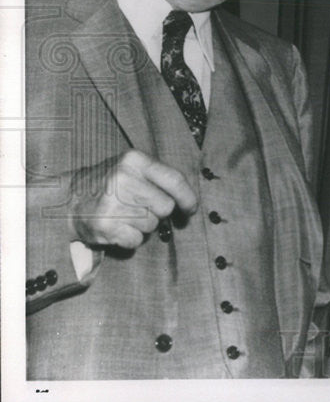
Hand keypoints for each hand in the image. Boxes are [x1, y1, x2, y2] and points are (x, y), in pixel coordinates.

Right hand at [69, 149, 197, 248]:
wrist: (66, 200)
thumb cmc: (109, 185)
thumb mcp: (131, 169)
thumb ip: (159, 179)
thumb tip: (190, 204)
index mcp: (134, 160)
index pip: (175, 180)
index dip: (188, 198)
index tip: (191, 210)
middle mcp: (123, 178)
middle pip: (165, 207)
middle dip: (157, 213)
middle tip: (139, 209)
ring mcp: (112, 202)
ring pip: (152, 225)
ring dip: (142, 226)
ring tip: (123, 216)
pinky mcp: (105, 225)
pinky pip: (137, 240)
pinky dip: (130, 239)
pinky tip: (117, 227)